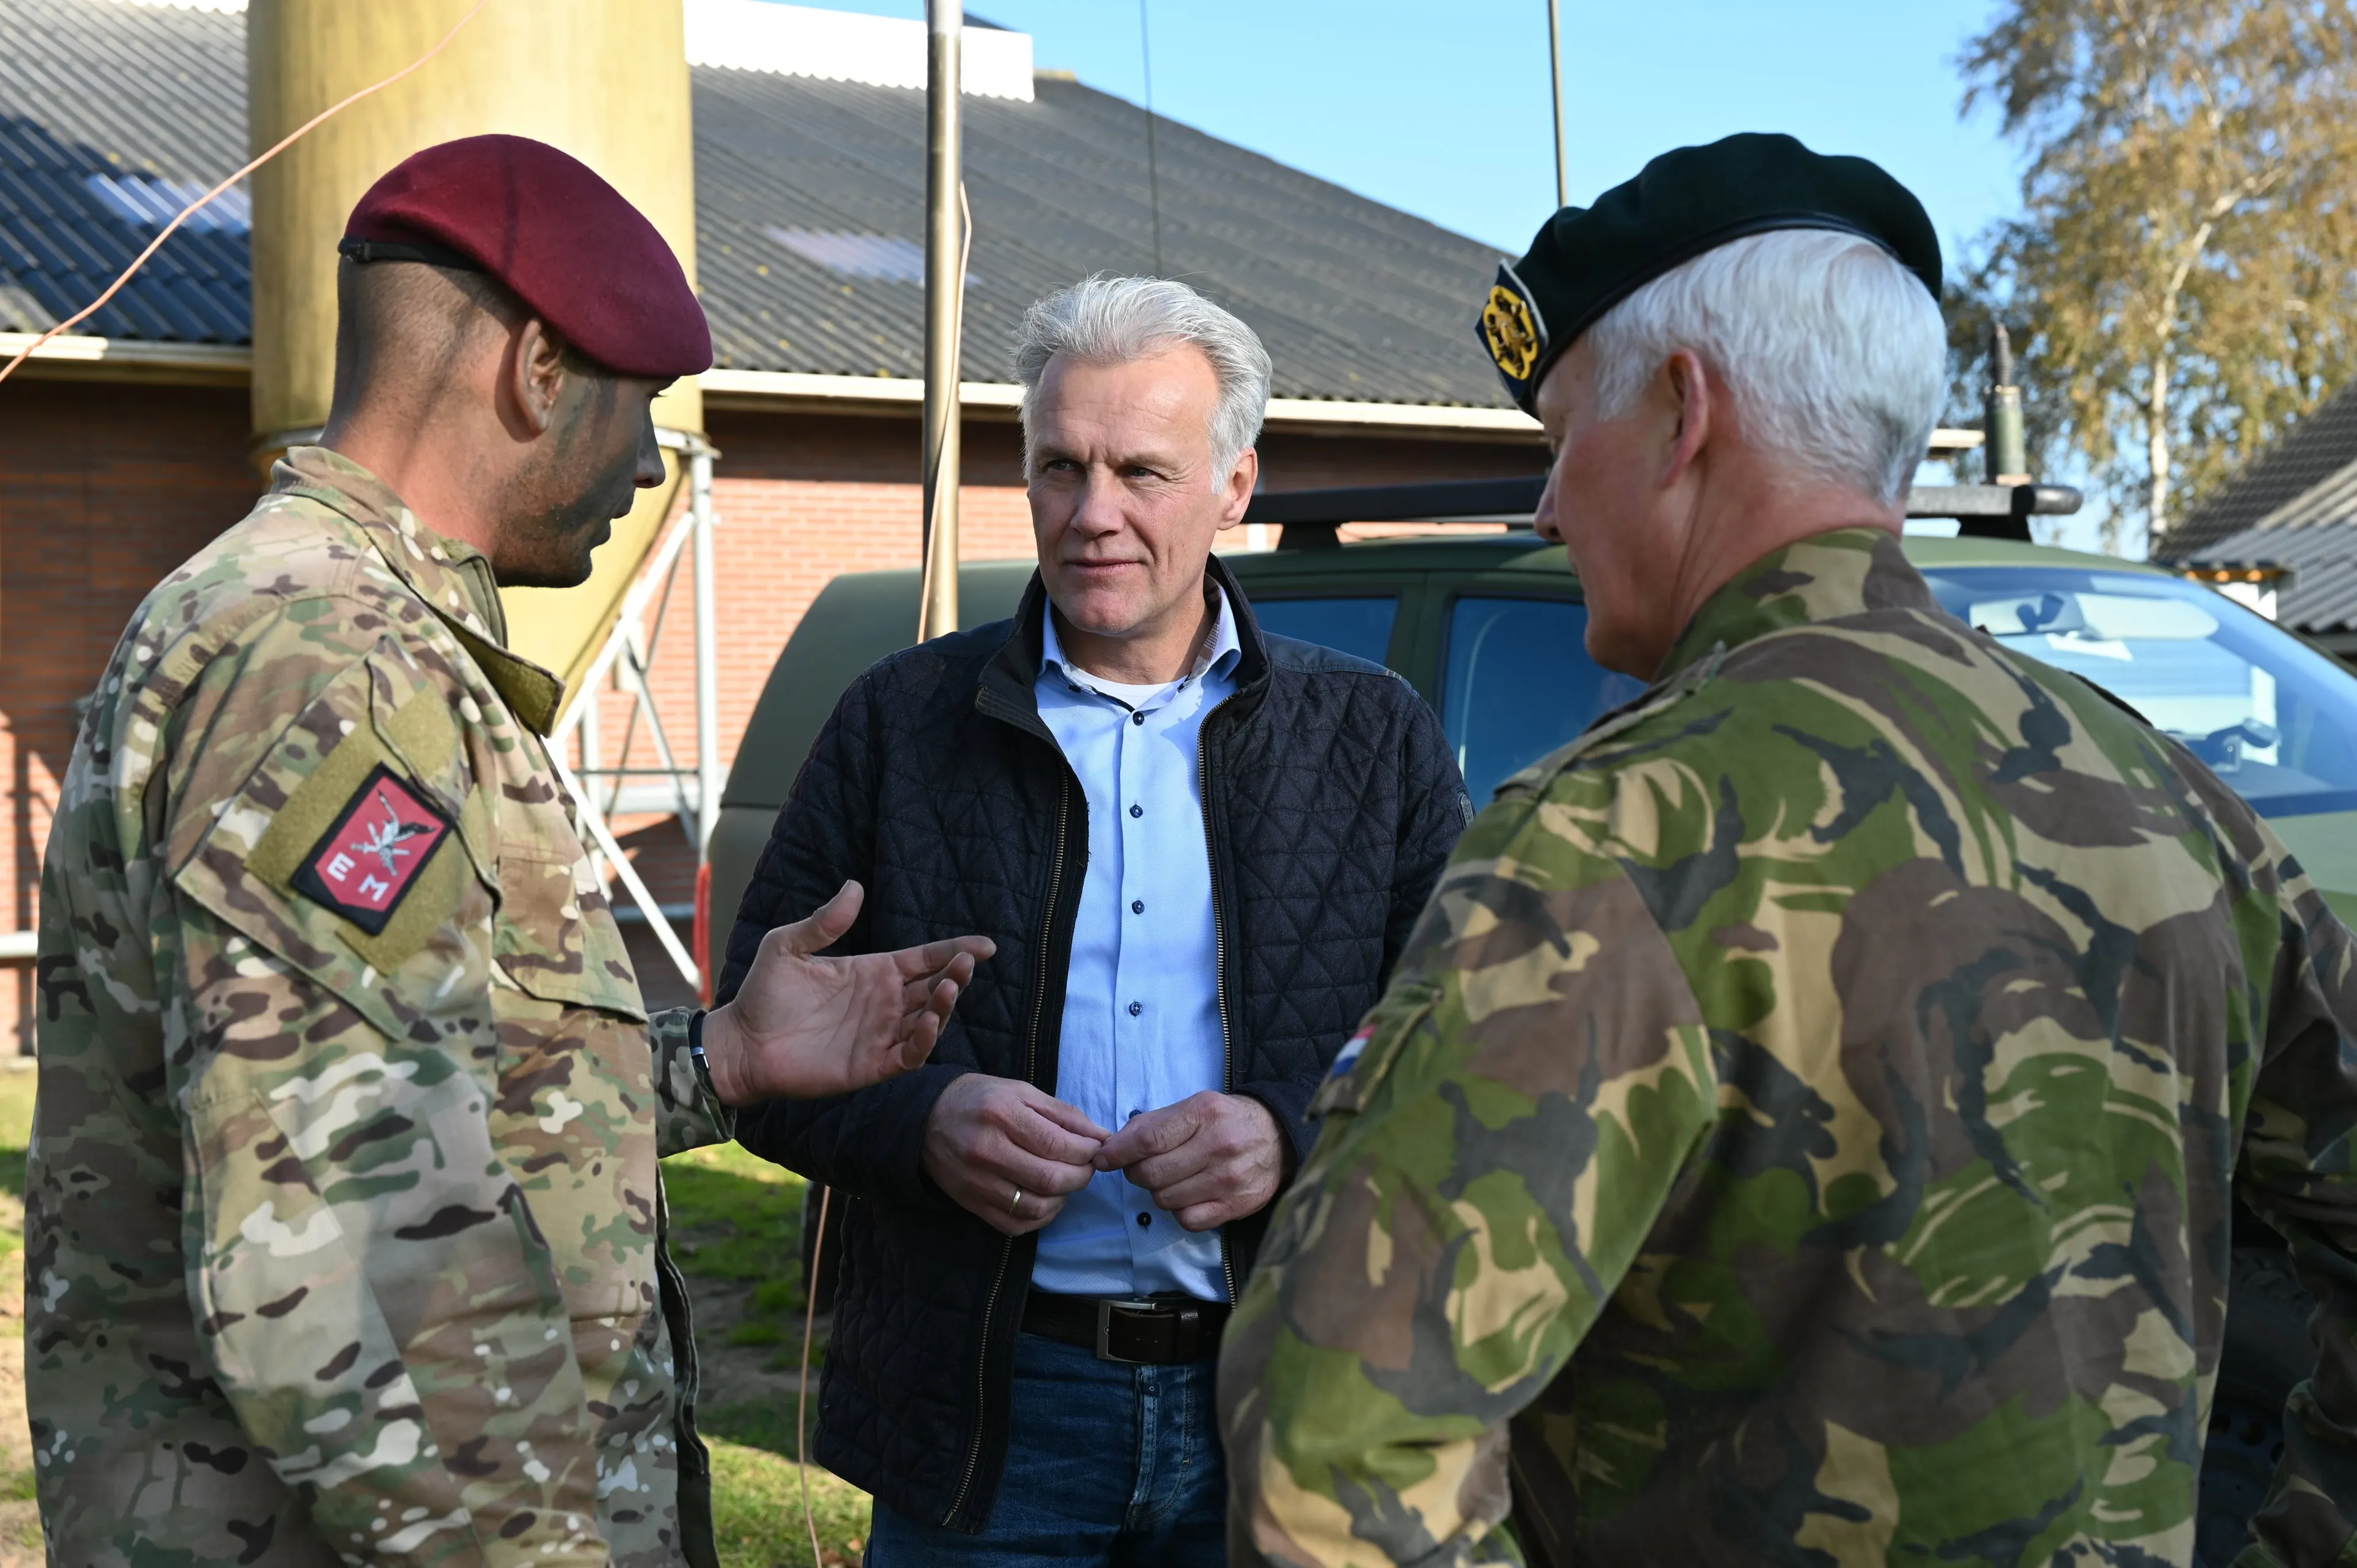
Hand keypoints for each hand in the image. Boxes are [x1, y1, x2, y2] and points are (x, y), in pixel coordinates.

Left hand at [699, 881, 993, 1104]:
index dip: (955, 950)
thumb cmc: (763, 994)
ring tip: (949, 985)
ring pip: (930, 1019)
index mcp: (874, 972)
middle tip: (967, 962)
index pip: (925, 959)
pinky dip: (924, 1040)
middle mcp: (885, 1002)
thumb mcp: (788, 946)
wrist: (742, 1044)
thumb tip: (854, 886)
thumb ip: (823, 922)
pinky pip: (910, 1053)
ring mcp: (881, 1035)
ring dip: (945, 1004)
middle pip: (935, 986)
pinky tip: (927, 1022)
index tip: (986, 945)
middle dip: (957, 974)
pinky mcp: (872, 1065)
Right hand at [923, 1074, 1108, 1235]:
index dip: (1088, 1151)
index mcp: (1002, 1115)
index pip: (1059, 1145)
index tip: (1096, 1148)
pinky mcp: (971, 1203)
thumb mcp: (1021, 1092)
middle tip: (1087, 1167)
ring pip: (1036, 1206)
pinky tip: (1046, 1200)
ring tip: (1066, 1182)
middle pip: (1051, 1179)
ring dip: (1063, 1199)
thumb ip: (1063, 1114)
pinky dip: (1040, 1218)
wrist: (925, 1119)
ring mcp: (977, 1182)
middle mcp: (987, 1150)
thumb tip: (1101, 1136)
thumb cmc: (980, 1099)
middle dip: (1081, 1176)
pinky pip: (1015, 1225)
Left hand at [1094, 1091, 1282, 1231]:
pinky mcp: (1237, 1206)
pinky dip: (1180, 1211)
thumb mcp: (1193, 1107)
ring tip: (1172, 1179)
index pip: (1148, 1140)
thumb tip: (1111, 1148)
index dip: (1118, 1153)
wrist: (1278, 1137)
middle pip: (1152, 1174)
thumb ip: (1152, 1124)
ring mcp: (1229, 1179)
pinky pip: (1187, 1219)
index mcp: (1204, 1114)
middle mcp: (1218, 1146)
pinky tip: (1189, 1195)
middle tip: (1143, 1167)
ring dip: (1159, 1192)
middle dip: (1136, 1173)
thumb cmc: (1225, 1120)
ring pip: (1165, 1200)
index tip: (1102, 1159)